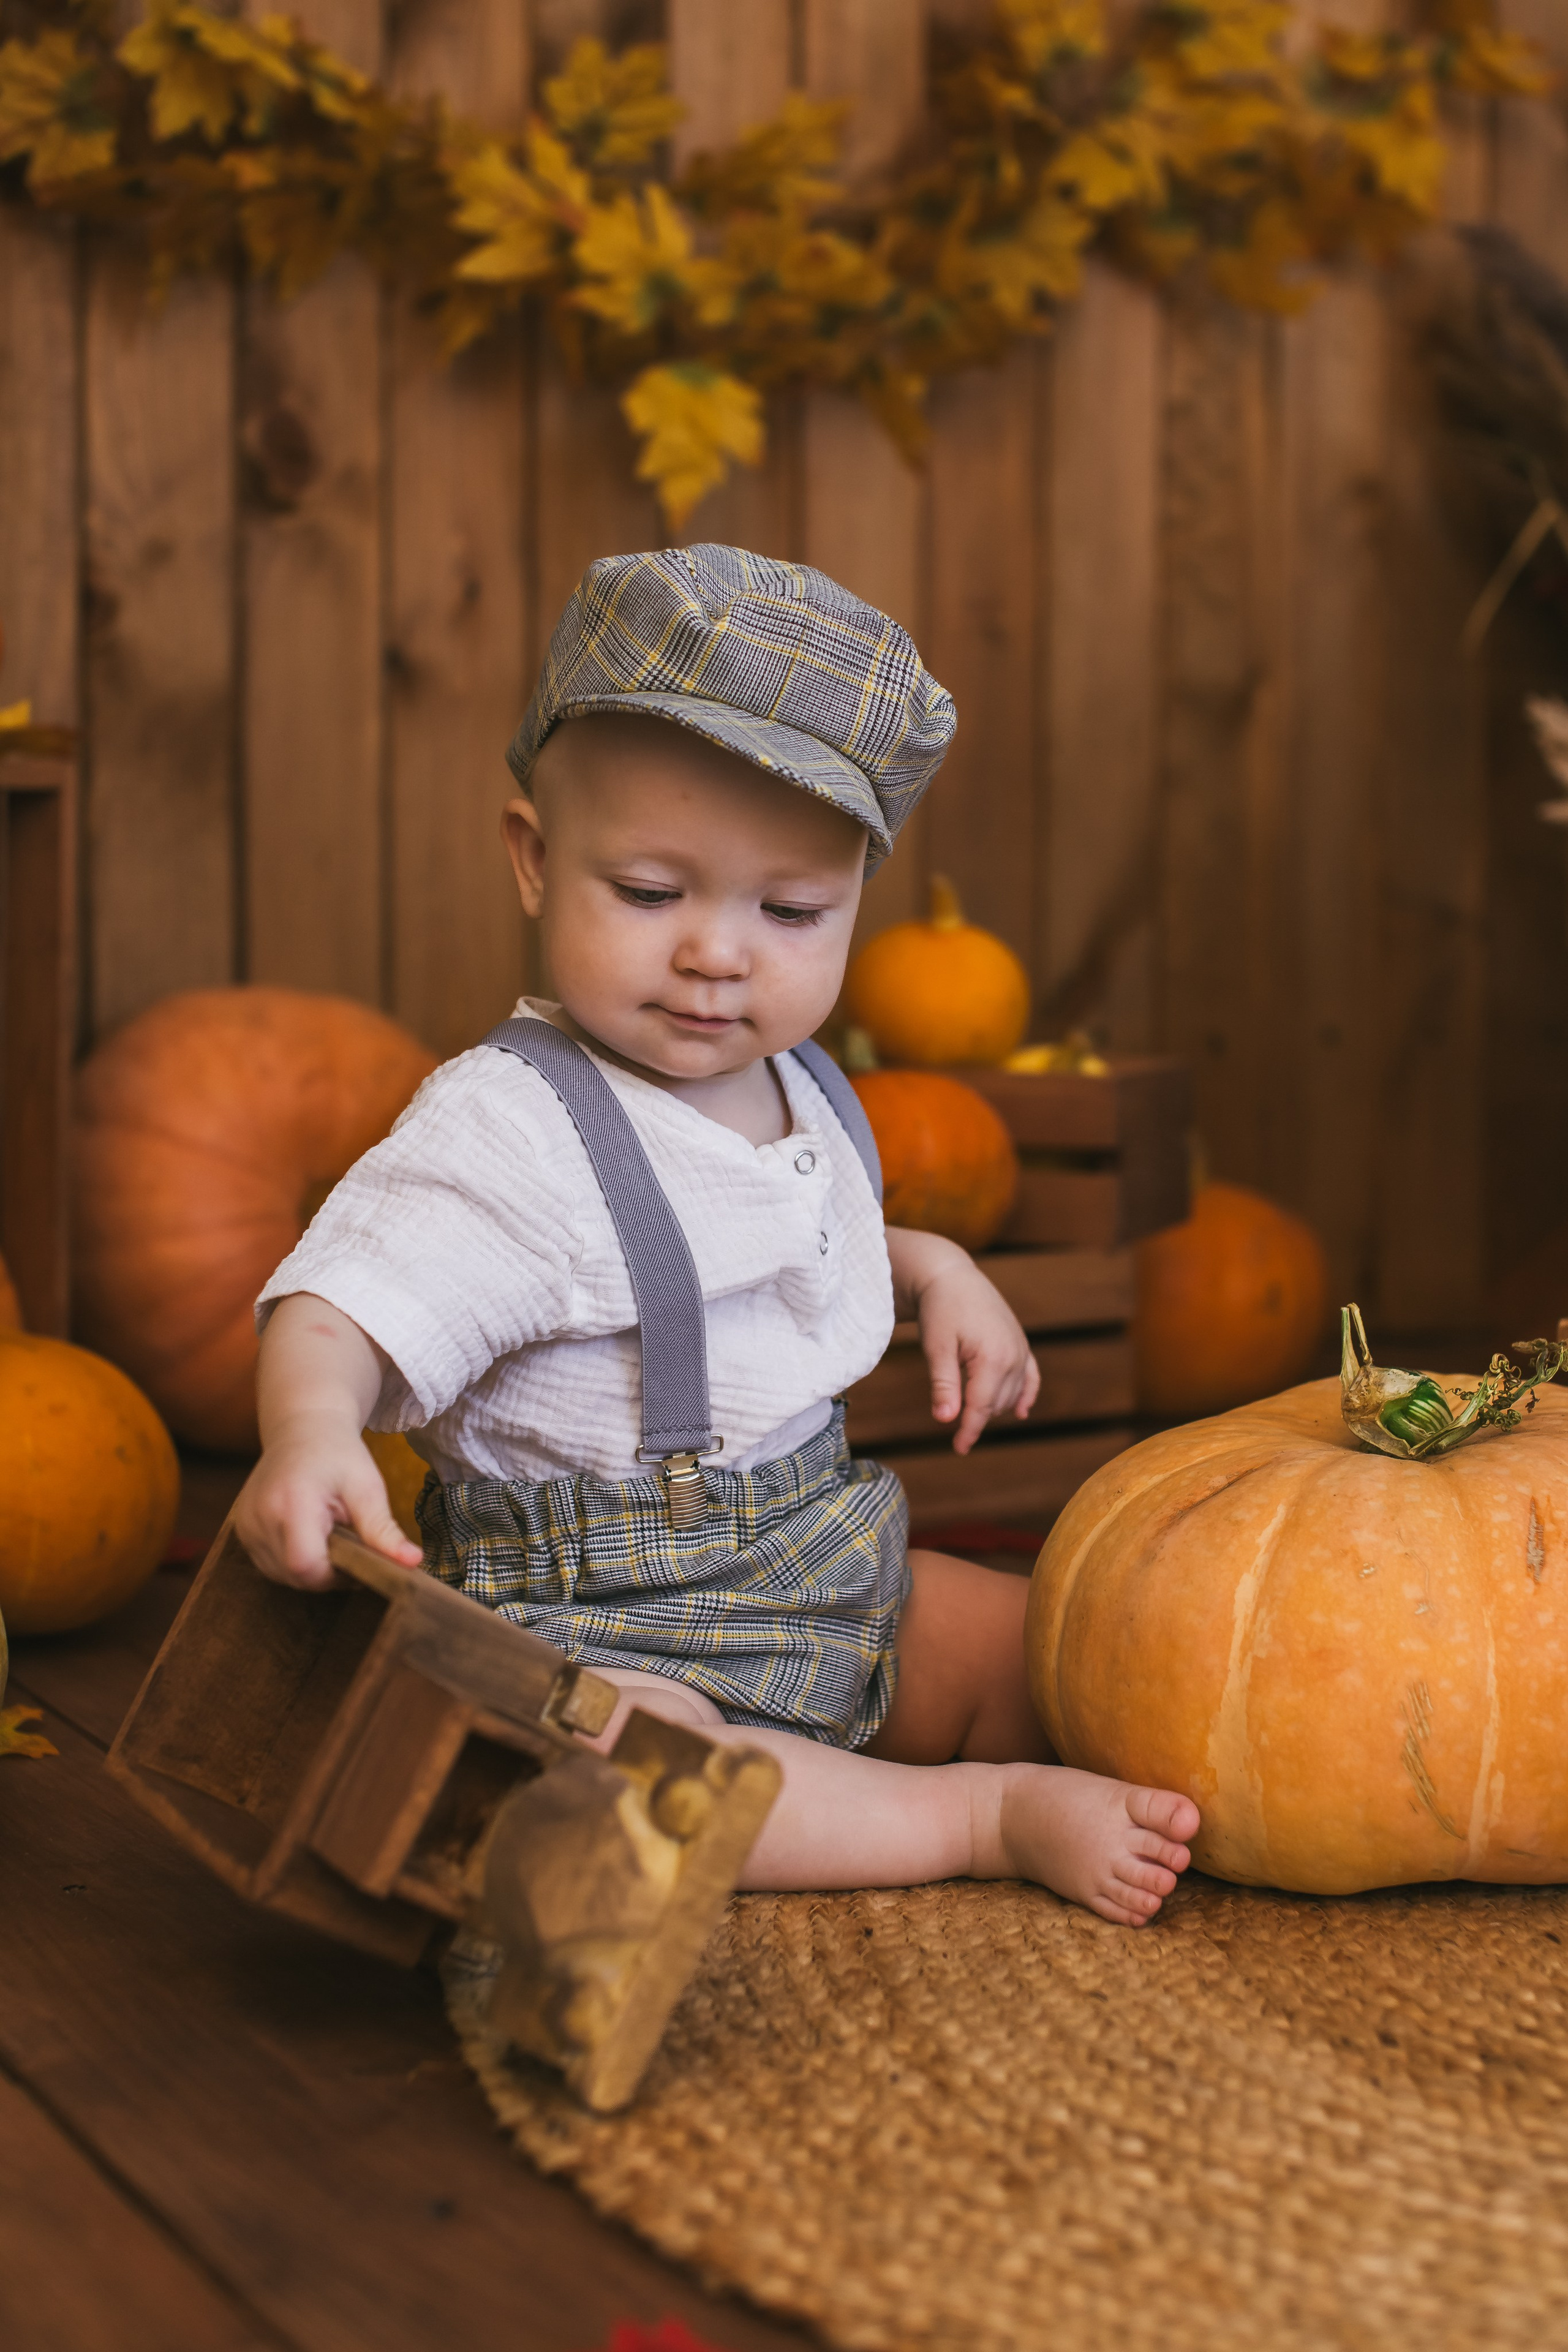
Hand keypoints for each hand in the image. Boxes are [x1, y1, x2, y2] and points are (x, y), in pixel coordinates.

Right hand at [239, 1292, 424, 1587]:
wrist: (302, 1426)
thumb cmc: (339, 1454)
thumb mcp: (367, 1489)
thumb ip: (383, 1531)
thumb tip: (413, 1563)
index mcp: (291, 1504)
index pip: (306, 1567)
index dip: (335, 1576)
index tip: (357, 1557)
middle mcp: (259, 1516)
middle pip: (293, 1575)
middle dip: (325, 1573)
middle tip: (347, 1544)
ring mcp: (245, 1524)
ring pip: (278, 1574)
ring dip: (308, 1567)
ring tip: (327, 1534)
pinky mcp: (240, 1528)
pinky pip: (267, 1563)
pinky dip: (290, 1559)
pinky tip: (307, 1535)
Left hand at [884, 1228, 1039, 1454]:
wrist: (951, 1275)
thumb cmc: (939, 1309)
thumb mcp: (936, 1347)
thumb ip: (944, 1385)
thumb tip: (946, 1420)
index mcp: (992, 1358)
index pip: (982, 1407)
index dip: (969, 1431)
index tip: (959, 1449)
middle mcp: (1013, 1356)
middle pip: (996, 1404)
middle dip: (976, 1417)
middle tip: (952, 1424)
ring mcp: (1021, 1349)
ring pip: (1010, 1394)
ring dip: (992, 1406)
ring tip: (969, 1410)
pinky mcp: (1021, 1342)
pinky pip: (1030, 1377)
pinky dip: (1026, 1395)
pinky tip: (1022, 1412)